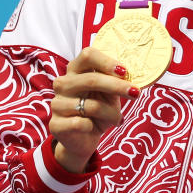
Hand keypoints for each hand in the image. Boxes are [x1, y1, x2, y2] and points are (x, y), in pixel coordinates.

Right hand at [50, 47, 137, 173]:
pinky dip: (95, 126)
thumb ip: (116, 81)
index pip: (87, 54)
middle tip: (135, 93)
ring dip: (111, 113)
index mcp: (76, 70)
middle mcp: (63, 84)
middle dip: (117, 86)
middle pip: (91, 79)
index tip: (124, 71)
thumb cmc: (99, 111)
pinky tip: (94, 128)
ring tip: (117, 119)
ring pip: (91, 105)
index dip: (107, 62)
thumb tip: (132, 73)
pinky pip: (82, 123)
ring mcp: (57, 104)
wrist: (83, 139)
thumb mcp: (110, 94)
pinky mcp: (56, 124)